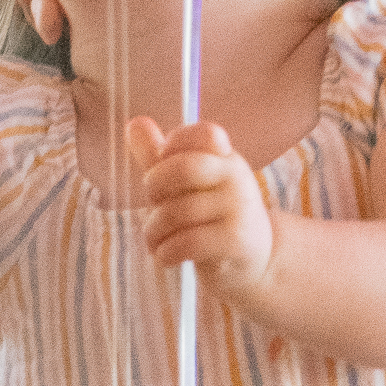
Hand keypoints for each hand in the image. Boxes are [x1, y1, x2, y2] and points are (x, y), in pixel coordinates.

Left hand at [129, 117, 277, 298]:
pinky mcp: (236, 240)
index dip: (173, 145)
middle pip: (185, 169)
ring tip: (153, 240)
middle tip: (151, 204)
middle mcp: (235, 176)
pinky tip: (165, 256)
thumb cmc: (211, 217)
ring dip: (154, 230)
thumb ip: (158, 155)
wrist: (253, 262)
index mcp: (224, 156)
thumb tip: (132, 123)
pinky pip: (189, 242)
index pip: (204, 134)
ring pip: (180, 212)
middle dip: (155, 187)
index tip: (161, 166)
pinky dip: (167, 251)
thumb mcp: (187, 184)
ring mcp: (238, 207)